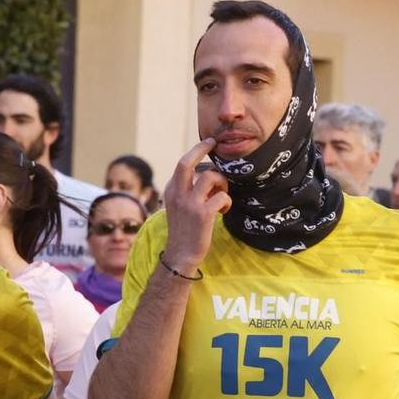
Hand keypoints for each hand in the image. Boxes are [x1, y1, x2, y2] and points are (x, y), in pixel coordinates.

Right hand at [161, 139, 232, 268]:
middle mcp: (177, 194)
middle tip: (214, 143)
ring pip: (210, 177)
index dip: (196, 152)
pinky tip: (224, 210)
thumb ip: (187, 191)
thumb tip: (205, 175)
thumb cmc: (185, 230)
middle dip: (201, 148)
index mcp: (171, 190)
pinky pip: (222, 197)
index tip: (207, 144)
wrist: (180, 255)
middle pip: (186, 162)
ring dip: (222, 182)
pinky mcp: (202, 214)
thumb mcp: (179, 207)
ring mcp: (189, 203)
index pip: (182, 164)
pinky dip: (227, 201)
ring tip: (222, 194)